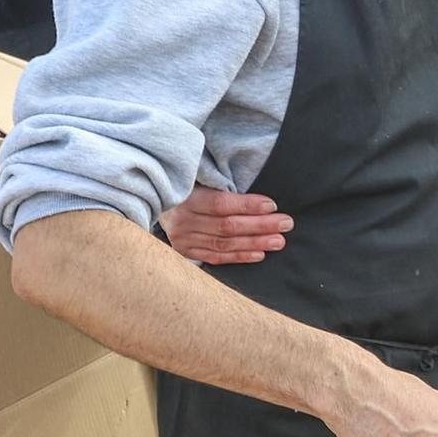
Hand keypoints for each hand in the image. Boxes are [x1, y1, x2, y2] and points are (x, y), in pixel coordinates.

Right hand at [161, 185, 291, 263]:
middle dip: (260, 225)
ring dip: (255, 243)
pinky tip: (260, 254)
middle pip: (227, 226)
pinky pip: (216, 257)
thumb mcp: (197, 179)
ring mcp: (183, 240)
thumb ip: (220, 185)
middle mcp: (183, 221)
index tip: (272, 204)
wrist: (151, 203)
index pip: (220, 204)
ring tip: (279, 241)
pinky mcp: (185, 253)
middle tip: (286, 223)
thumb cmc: (186, 188)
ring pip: (225, 244)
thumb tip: (259, 193)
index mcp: (185, 198)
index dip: (248, 205)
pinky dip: (239, 257)